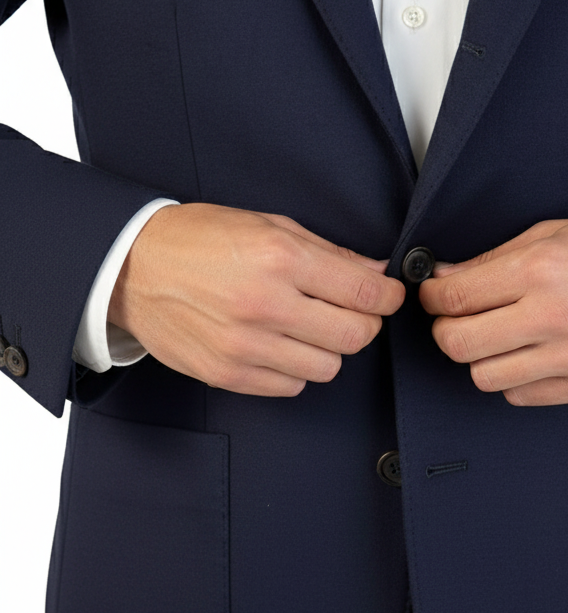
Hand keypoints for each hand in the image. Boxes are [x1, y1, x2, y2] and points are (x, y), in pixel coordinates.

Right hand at [108, 203, 403, 395]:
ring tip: (308, 326)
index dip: (388, 296)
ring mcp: (245, 346)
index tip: (388, 294)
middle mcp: (266, 305)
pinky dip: (296, 369)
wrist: (134, 268)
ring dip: (328, 348)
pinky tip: (280, 343)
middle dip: (364, 322)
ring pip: (327, 368)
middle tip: (352, 309)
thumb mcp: (267, 225)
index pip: (364, 292)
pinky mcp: (228, 374)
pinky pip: (290, 387)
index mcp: (280, 259)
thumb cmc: (200, 239)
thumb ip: (326, 251)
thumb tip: (374, 272)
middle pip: (355, 336)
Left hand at [419, 218, 567, 405]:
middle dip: (444, 329)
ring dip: (477, 356)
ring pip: (484, 376)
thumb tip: (443, 278)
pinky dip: (511, 377)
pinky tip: (524, 353)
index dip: (429, 297)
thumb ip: (492, 259)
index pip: (455, 297)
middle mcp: (553, 317)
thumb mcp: (552, 234)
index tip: (430, 294)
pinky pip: (520, 394)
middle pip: (459, 343)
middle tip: (451, 317)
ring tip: (490, 335)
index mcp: (541, 271)